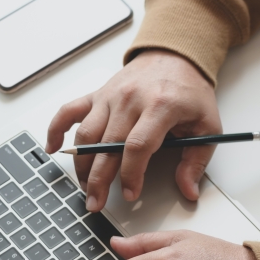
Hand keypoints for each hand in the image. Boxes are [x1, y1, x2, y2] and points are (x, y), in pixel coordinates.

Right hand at [45, 50, 221, 211]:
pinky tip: (52, 148)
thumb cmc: (190, 92)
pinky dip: (56, 129)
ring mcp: (110, 96)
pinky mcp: (98, 94)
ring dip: (81, 164)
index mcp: (160, 106)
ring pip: (86, 134)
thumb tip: (188, 190)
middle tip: (97, 203)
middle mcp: (130, 100)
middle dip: (99, 180)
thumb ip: (197, 160)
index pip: (137, 146)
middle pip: (107, 145)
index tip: (130, 193)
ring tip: (86, 187)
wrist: (175, 56)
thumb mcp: (207, 125)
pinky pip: (69, 111)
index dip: (130, 174)